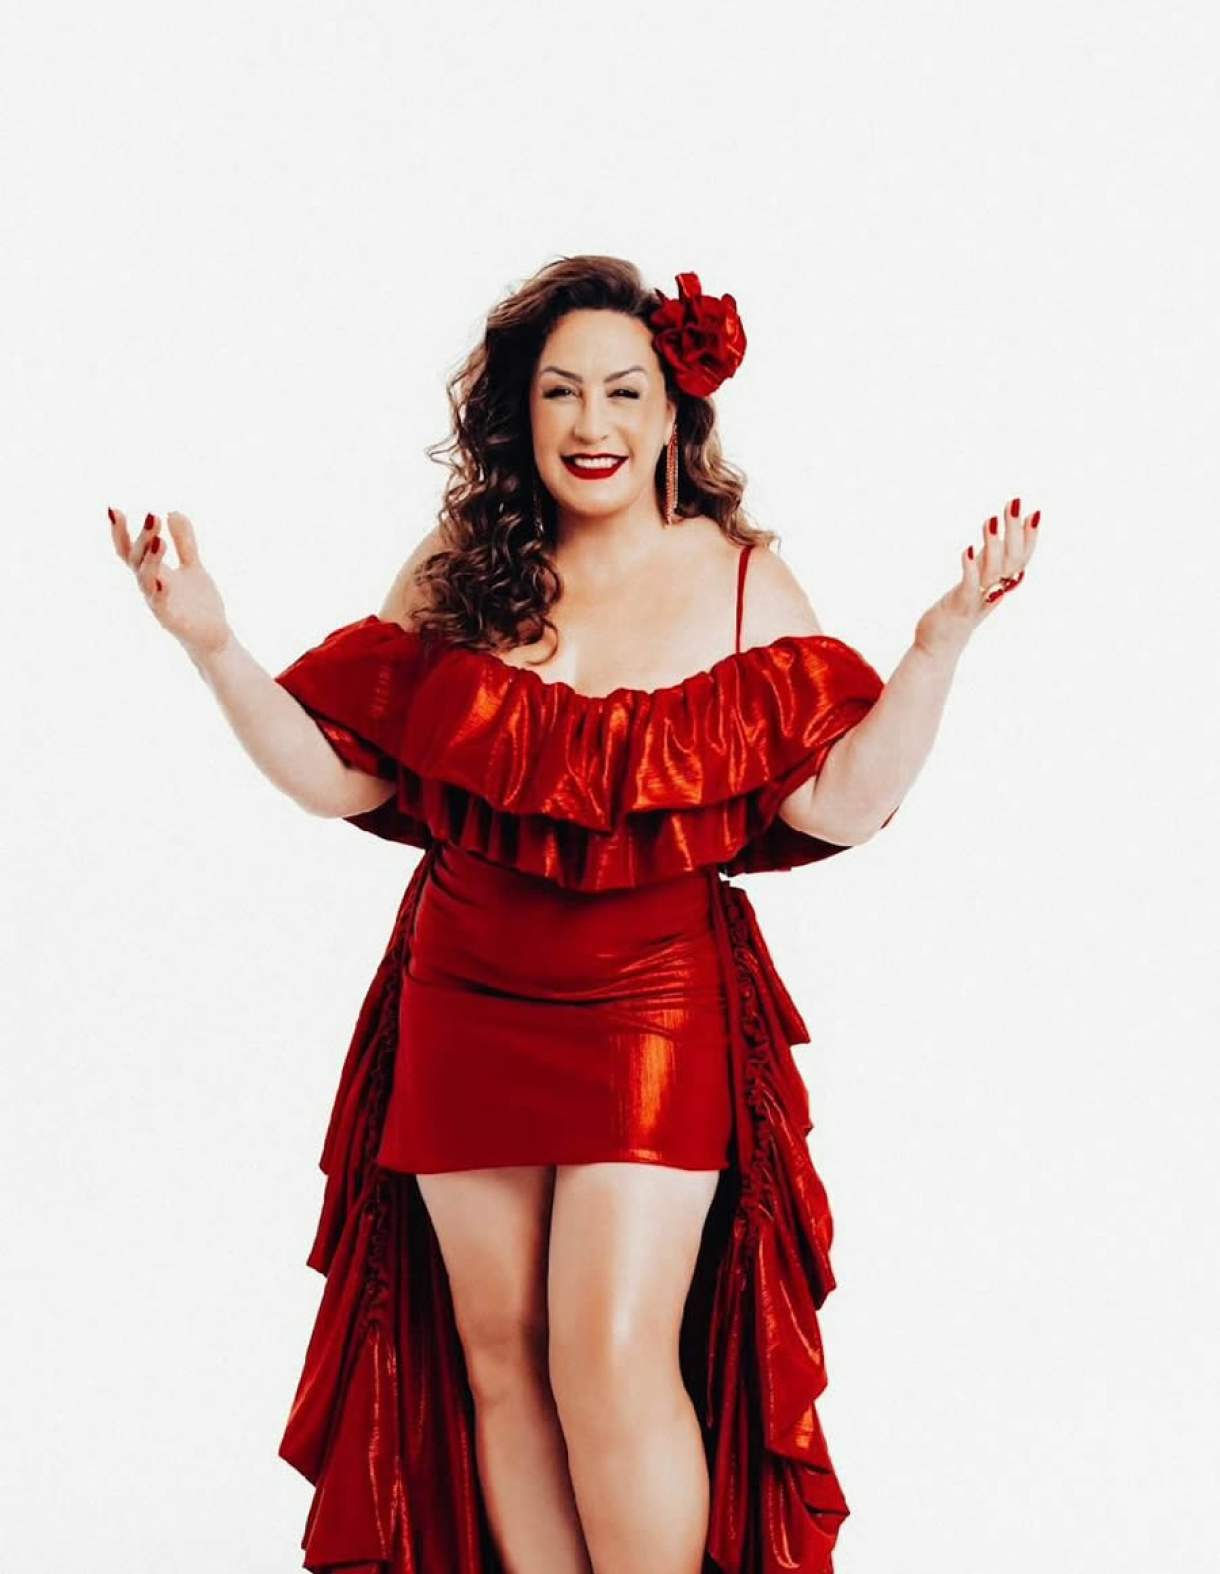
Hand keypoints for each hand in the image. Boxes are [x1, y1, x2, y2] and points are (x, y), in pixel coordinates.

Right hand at [107, 507, 232, 658]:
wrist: (214, 636)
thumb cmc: (198, 603)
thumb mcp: (193, 566)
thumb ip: (184, 542)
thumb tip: (172, 511)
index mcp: (154, 572)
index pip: (130, 550)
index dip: (120, 532)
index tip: (113, 510)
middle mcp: (151, 586)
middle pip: (136, 560)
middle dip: (142, 538)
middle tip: (152, 516)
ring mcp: (158, 602)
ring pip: (146, 580)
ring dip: (150, 560)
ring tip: (159, 541)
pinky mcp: (170, 619)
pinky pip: (161, 604)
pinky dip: (161, 591)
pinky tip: (165, 578)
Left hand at [914, 495, 1039, 661]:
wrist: (938, 648)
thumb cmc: (957, 611)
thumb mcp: (976, 580)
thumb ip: (988, 559)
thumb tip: (999, 531)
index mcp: (1000, 585)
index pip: (1021, 559)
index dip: (1030, 538)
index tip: (1034, 512)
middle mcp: (994, 592)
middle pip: (1011, 560)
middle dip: (1014, 531)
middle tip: (1014, 504)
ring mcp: (978, 601)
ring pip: (993, 572)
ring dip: (994, 545)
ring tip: (991, 520)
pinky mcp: (959, 609)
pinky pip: (969, 588)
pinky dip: (970, 569)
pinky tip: (967, 550)